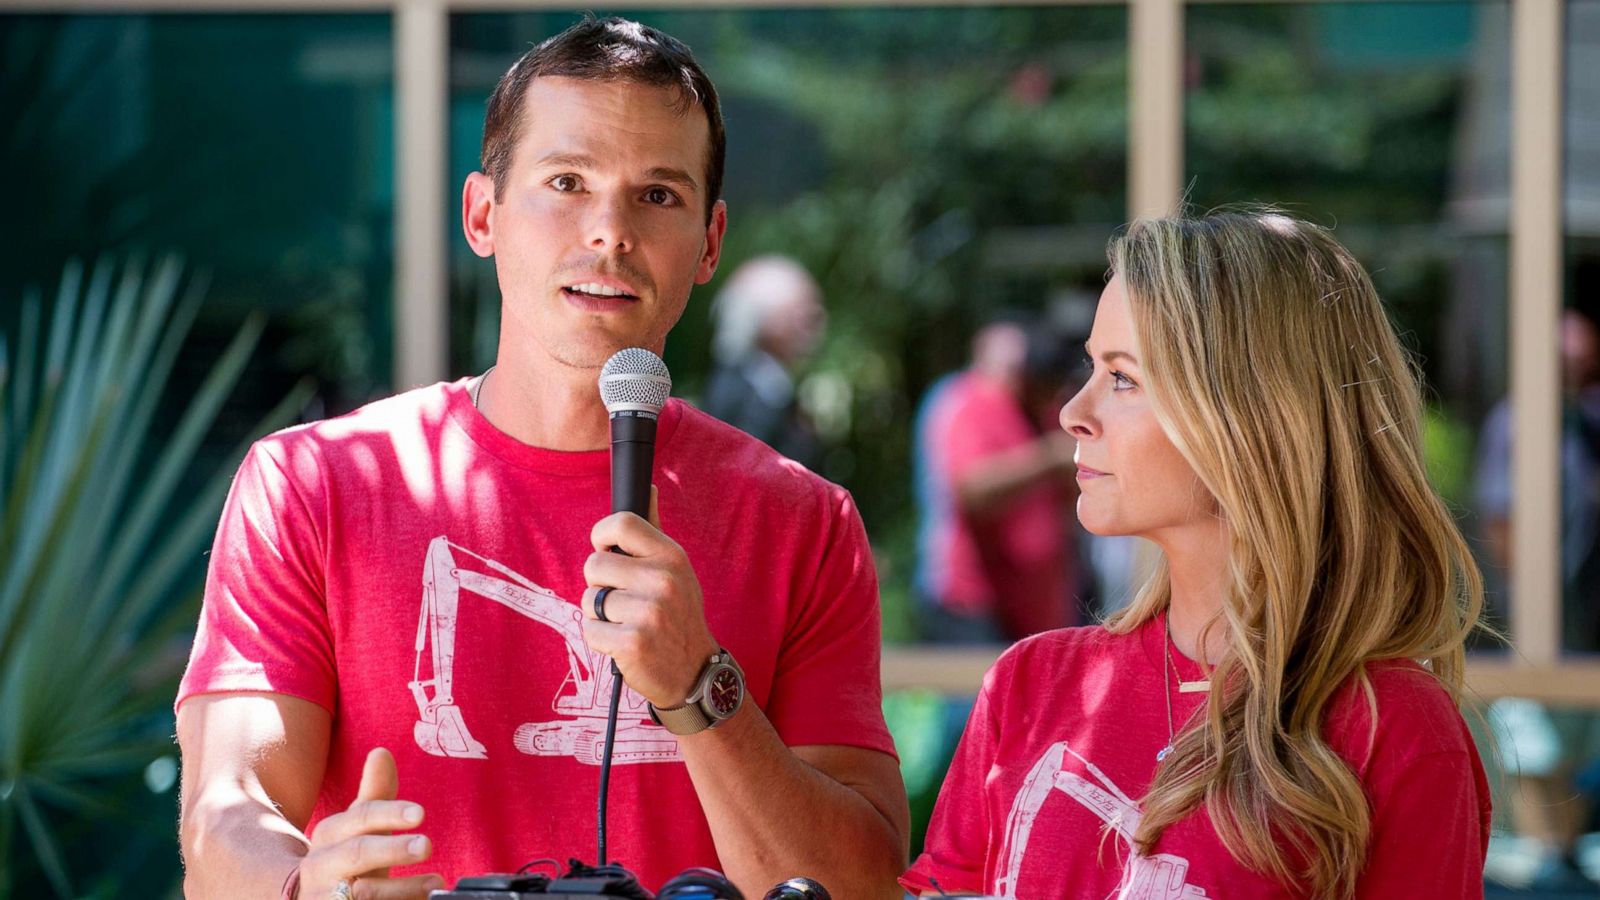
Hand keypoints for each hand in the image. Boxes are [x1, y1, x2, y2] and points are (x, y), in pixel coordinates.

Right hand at [298, 748, 443, 898]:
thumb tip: (381, 751)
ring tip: (435, 883)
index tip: (420, 813)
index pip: (361, 817)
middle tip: (426, 845)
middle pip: (357, 853)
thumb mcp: (359, 827)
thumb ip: (375, 794)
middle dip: (392, 849)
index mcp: (331, 833)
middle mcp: (322, 864)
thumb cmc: (346, 858)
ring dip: (401, 888)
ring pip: (363, 892)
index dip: (391, 814)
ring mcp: (325, 896)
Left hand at [581, 487, 719, 707]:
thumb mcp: (677, 569)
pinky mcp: (632, 643)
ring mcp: (648, 612)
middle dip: (600, 585)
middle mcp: (662, 580)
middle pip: (593, 565)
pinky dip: (600, 640)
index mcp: (671, 556)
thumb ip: (654, 531)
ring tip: (627, 624)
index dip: (602, 536)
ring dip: (600, 616)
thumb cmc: (678, 615)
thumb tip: (648, 488)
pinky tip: (624, 644)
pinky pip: (589, 630)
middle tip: (625, 601)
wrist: (694, 671)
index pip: (620, 524)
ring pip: (588, 600)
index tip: (607, 552)